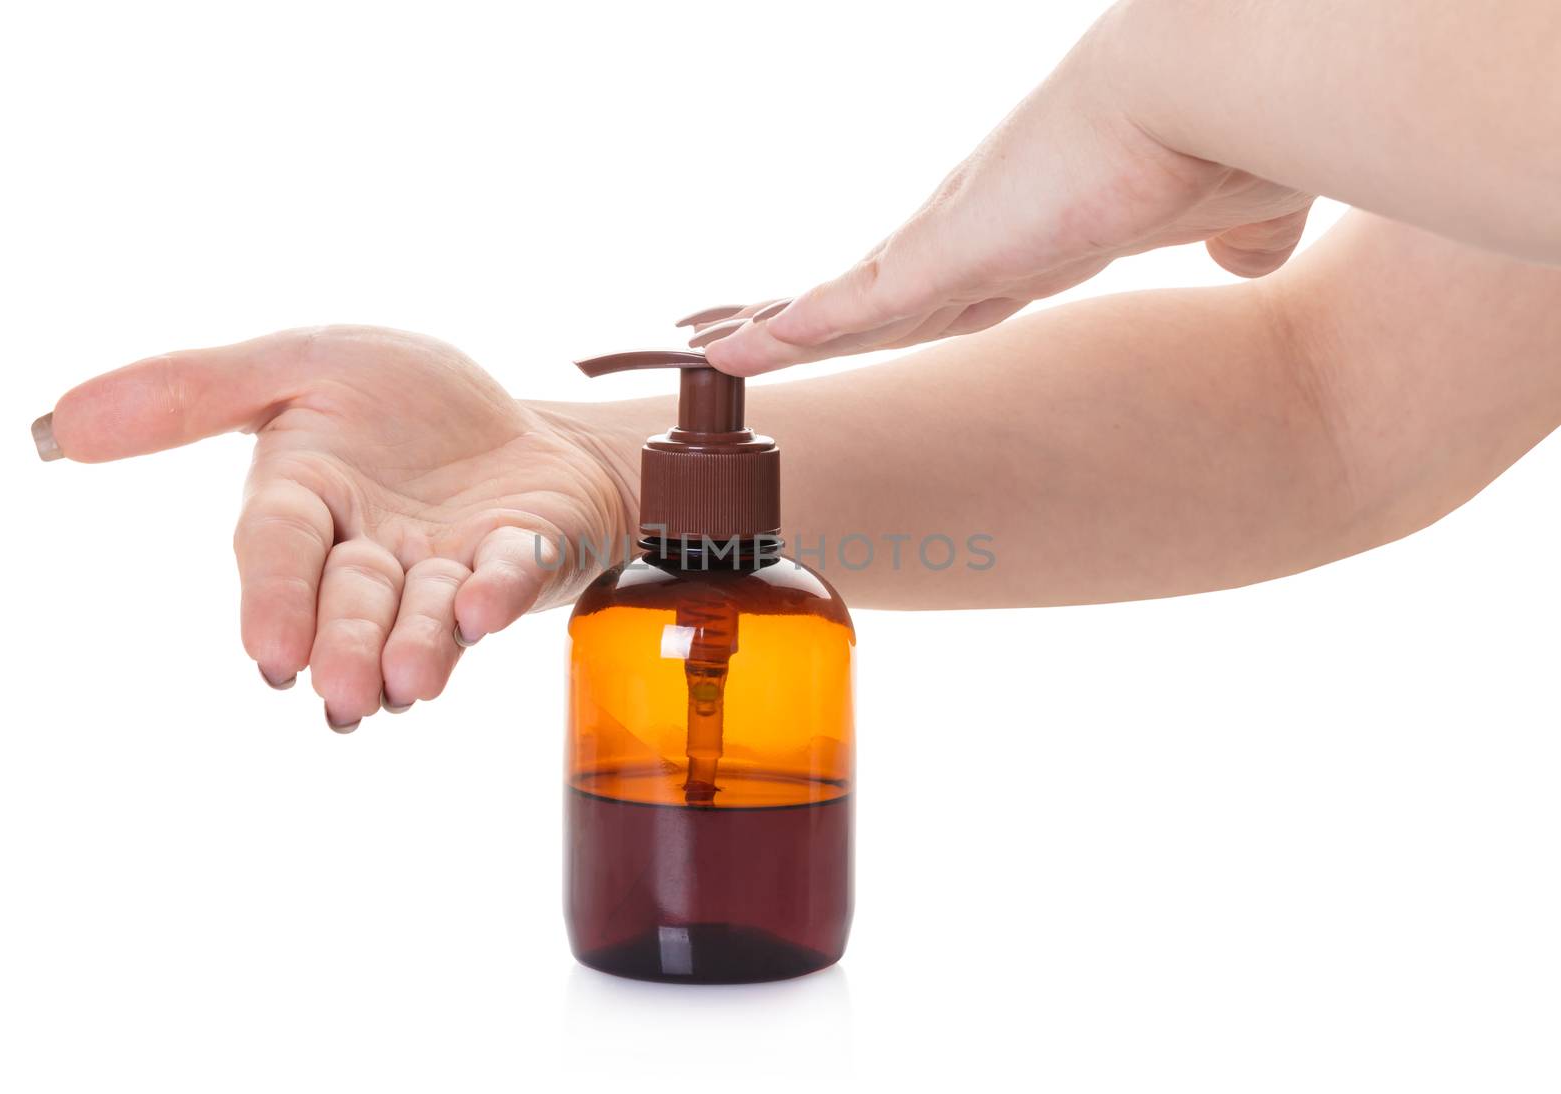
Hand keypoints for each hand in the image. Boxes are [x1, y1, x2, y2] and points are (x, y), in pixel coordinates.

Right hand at [34, 326, 630, 729]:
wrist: (518, 424)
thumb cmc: (405, 403)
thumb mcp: (304, 366)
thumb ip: (195, 392)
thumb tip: (57, 426)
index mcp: (307, 502)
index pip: (277, 549)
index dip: (274, 597)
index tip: (270, 650)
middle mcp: (374, 552)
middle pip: (351, 602)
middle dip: (345, 643)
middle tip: (341, 691)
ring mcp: (450, 565)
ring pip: (427, 612)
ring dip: (419, 644)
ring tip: (409, 680)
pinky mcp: (520, 558)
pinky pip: (510, 575)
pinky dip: (500, 591)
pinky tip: (485, 607)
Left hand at [686, 9, 1312, 375]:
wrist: (1210, 86)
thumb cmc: (1228, 134)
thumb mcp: (1236, 210)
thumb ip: (1233, 240)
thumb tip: (1243, 259)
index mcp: (1039, 233)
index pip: (944, 284)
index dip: (893, 307)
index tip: (853, 317)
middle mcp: (981, 234)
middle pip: (869, 294)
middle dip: (806, 316)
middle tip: (736, 325)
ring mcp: (952, 243)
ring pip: (835, 305)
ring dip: (773, 329)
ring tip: (701, 343)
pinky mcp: (938, 257)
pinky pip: (836, 311)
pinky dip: (780, 337)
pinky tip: (722, 353)